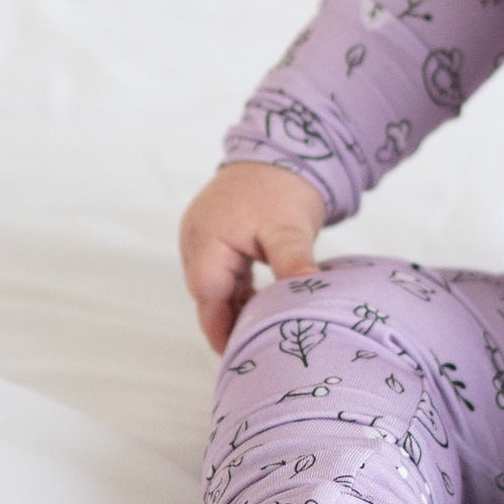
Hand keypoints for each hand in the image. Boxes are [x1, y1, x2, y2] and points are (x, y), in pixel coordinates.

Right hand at [179, 161, 327, 354]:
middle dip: (231, 324)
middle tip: (260, 351)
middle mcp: (196, 242)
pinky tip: (265, 307)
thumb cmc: (283, 186)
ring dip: (238, 308)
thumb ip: (292, 262)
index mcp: (205, 243)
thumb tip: (306, 292)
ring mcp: (204, 239)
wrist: (284, 145)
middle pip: (210, 298)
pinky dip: (242, 291)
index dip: (224, 332)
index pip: (209, 301)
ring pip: (218, 288)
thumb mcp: (289, 227)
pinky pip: (225, 274)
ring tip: (265, 335)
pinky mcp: (218, 236)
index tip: (244, 358)